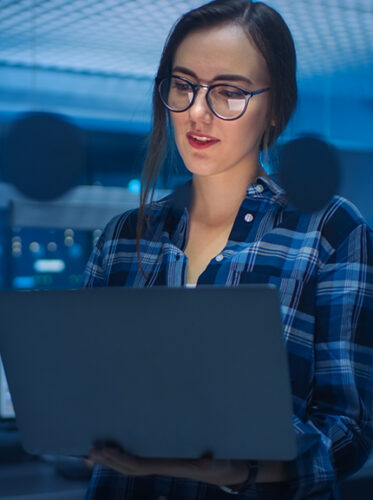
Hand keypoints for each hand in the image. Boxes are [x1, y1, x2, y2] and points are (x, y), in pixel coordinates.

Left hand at [87, 441, 249, 485]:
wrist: (222, 470)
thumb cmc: (221, 462)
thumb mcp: (220, 461)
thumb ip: (213, 461)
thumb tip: (208, 461)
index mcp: (168, 466)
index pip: (139, 465)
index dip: (122, 460)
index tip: (107, 451)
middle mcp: (160, 468)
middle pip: (129, 468)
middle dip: (109, 461)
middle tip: (90, 452)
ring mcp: (159, 466)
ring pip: (130, 467)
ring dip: (111, 462)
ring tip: (92, 455)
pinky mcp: (160, 462)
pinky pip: (137, 463)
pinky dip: (121, 459)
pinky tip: (111, 456)